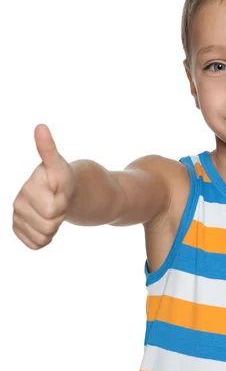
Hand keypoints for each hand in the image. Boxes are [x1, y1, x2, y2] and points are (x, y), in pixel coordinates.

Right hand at [12, 123, 75, 249]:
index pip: (52, 209)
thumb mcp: (58, 165)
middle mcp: (17, 205)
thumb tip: (40, 126)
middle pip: (49, 225)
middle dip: (59, 216)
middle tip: (59, 204)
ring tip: (53, 212)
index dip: (62, 203)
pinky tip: (46, 223)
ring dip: (54, 228)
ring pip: (44, 237)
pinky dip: (46, 238)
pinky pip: (37, 245)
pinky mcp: (20, 232)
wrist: (60, 193)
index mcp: (25, 190)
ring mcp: (17, 219)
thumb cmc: (61, 178)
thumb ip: (48, 149)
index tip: (59, 193)